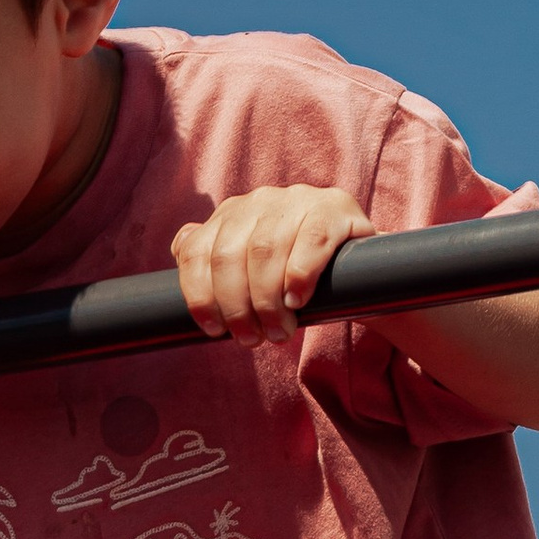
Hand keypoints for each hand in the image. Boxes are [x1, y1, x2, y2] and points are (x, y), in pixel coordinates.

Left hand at [170, 186, 375, 342]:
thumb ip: (215, 260)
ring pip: (266, 250)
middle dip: (236, 306)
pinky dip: (299, 275)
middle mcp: (260, 200)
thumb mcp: (251, 269)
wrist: (360, 270)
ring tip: (279, 331)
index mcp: (231, 214)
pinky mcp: (334, 208)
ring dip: (267, 301)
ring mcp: (298, 199)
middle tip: (252, 339)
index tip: (213, 331)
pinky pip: (310, 240)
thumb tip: (179, 251)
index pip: (198, 252)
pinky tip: (298, 300)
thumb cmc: (295, 276)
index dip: (200, 295)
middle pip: (230, 255)